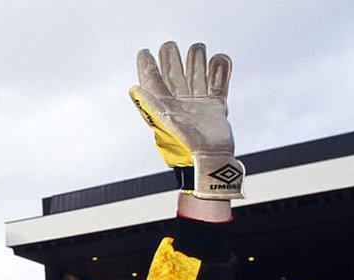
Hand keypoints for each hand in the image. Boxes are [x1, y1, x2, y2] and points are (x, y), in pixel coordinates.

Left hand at [130, 42, 243, 199]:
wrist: (209, 161)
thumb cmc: (183, 145)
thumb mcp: (163, 122)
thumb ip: (149, 104)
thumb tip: (133, 87)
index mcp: (164, 107)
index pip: (153, 82)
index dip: (148, 67)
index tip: (143, 51)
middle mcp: (180, 104)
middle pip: (175, 77)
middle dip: (172, 60)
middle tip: (169, 44)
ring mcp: (199, 106)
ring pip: (197, 78)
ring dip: (197, 62)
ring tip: (197, 46)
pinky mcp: (216, 109)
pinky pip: (219, 86)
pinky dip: (220, 73)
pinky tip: (220, 59)